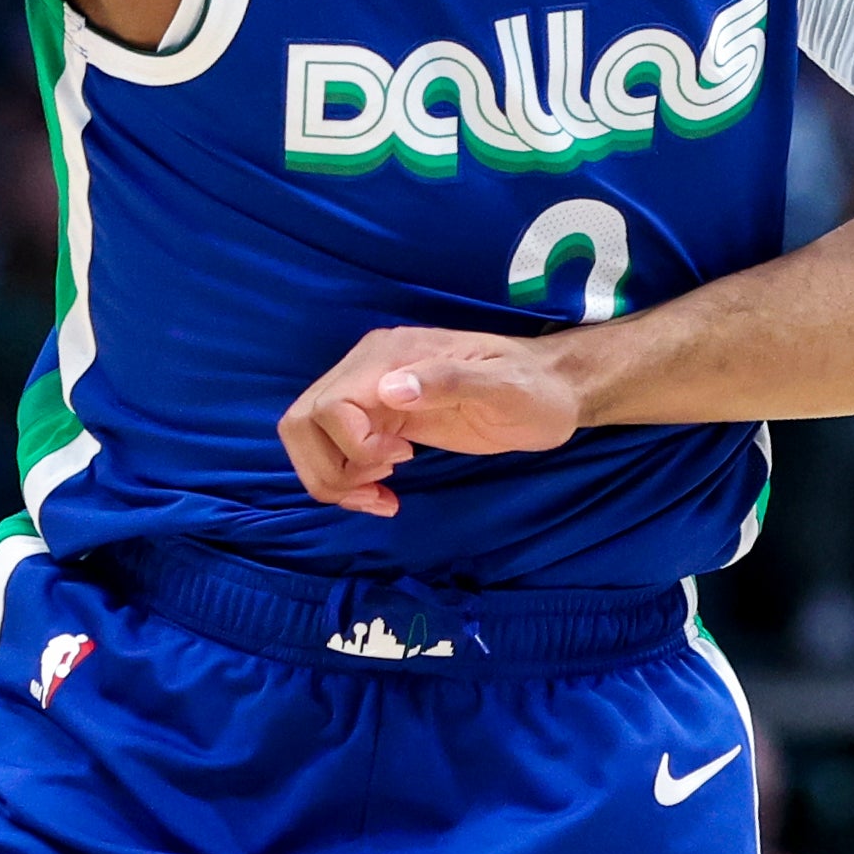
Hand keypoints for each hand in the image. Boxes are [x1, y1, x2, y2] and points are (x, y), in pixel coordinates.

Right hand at [280, 327, 583, 515]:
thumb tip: (390, 391)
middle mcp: (370, 370)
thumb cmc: (534, 388)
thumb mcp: (503, 386)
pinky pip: (335, 451)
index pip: (329, 405)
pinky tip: (385, 494)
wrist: (552, 392)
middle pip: (301, 423)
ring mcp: (372, 395)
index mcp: (392, 355)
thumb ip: (448, 382)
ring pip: (308, 439)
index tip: (402, 459)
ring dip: (333, 479)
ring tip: (381, 498)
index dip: (352, 445)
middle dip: (330, 469)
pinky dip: (347, 480)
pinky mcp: (381, 419)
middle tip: (379, 490)